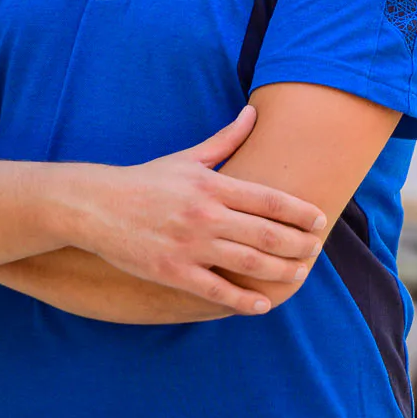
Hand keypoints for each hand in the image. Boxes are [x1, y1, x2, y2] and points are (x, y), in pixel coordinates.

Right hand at [78, 108, 328, 315]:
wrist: (96, 206)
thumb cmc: (146, 181)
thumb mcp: (187, 158)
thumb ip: (225, 139)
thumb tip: (253, 113)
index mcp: (211, 186)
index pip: (268, 200)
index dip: (299, 212)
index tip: (320, 220)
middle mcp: (205, 215)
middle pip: (266, 234)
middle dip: (298, 245)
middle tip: (316, 251)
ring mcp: (189, 245)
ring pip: (249, 263)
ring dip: (281, 271)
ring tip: (299, 274)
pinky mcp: (172, 271)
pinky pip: (216, 290)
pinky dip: (244, 300)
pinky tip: (264, 304)